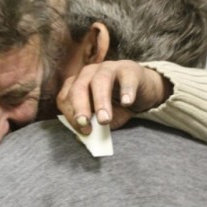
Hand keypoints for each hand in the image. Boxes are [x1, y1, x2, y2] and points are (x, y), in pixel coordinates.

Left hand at [56, 60, 171, 134]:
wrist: (141, 92)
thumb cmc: (116, 106)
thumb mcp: (101, 118)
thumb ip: (91, 125)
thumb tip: (81, 137)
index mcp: (77, 84)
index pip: (65, 97)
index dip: (70, 114)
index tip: (82, 130)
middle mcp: (89, 73)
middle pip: (79, 87)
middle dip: (80, 107)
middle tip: (85, 125)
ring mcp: (109, 68)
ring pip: (100, 81)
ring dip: (100, 101)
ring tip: (104, 120)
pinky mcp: (130, 70)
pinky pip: (126, 79)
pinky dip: (126, 91)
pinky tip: (127, 102)